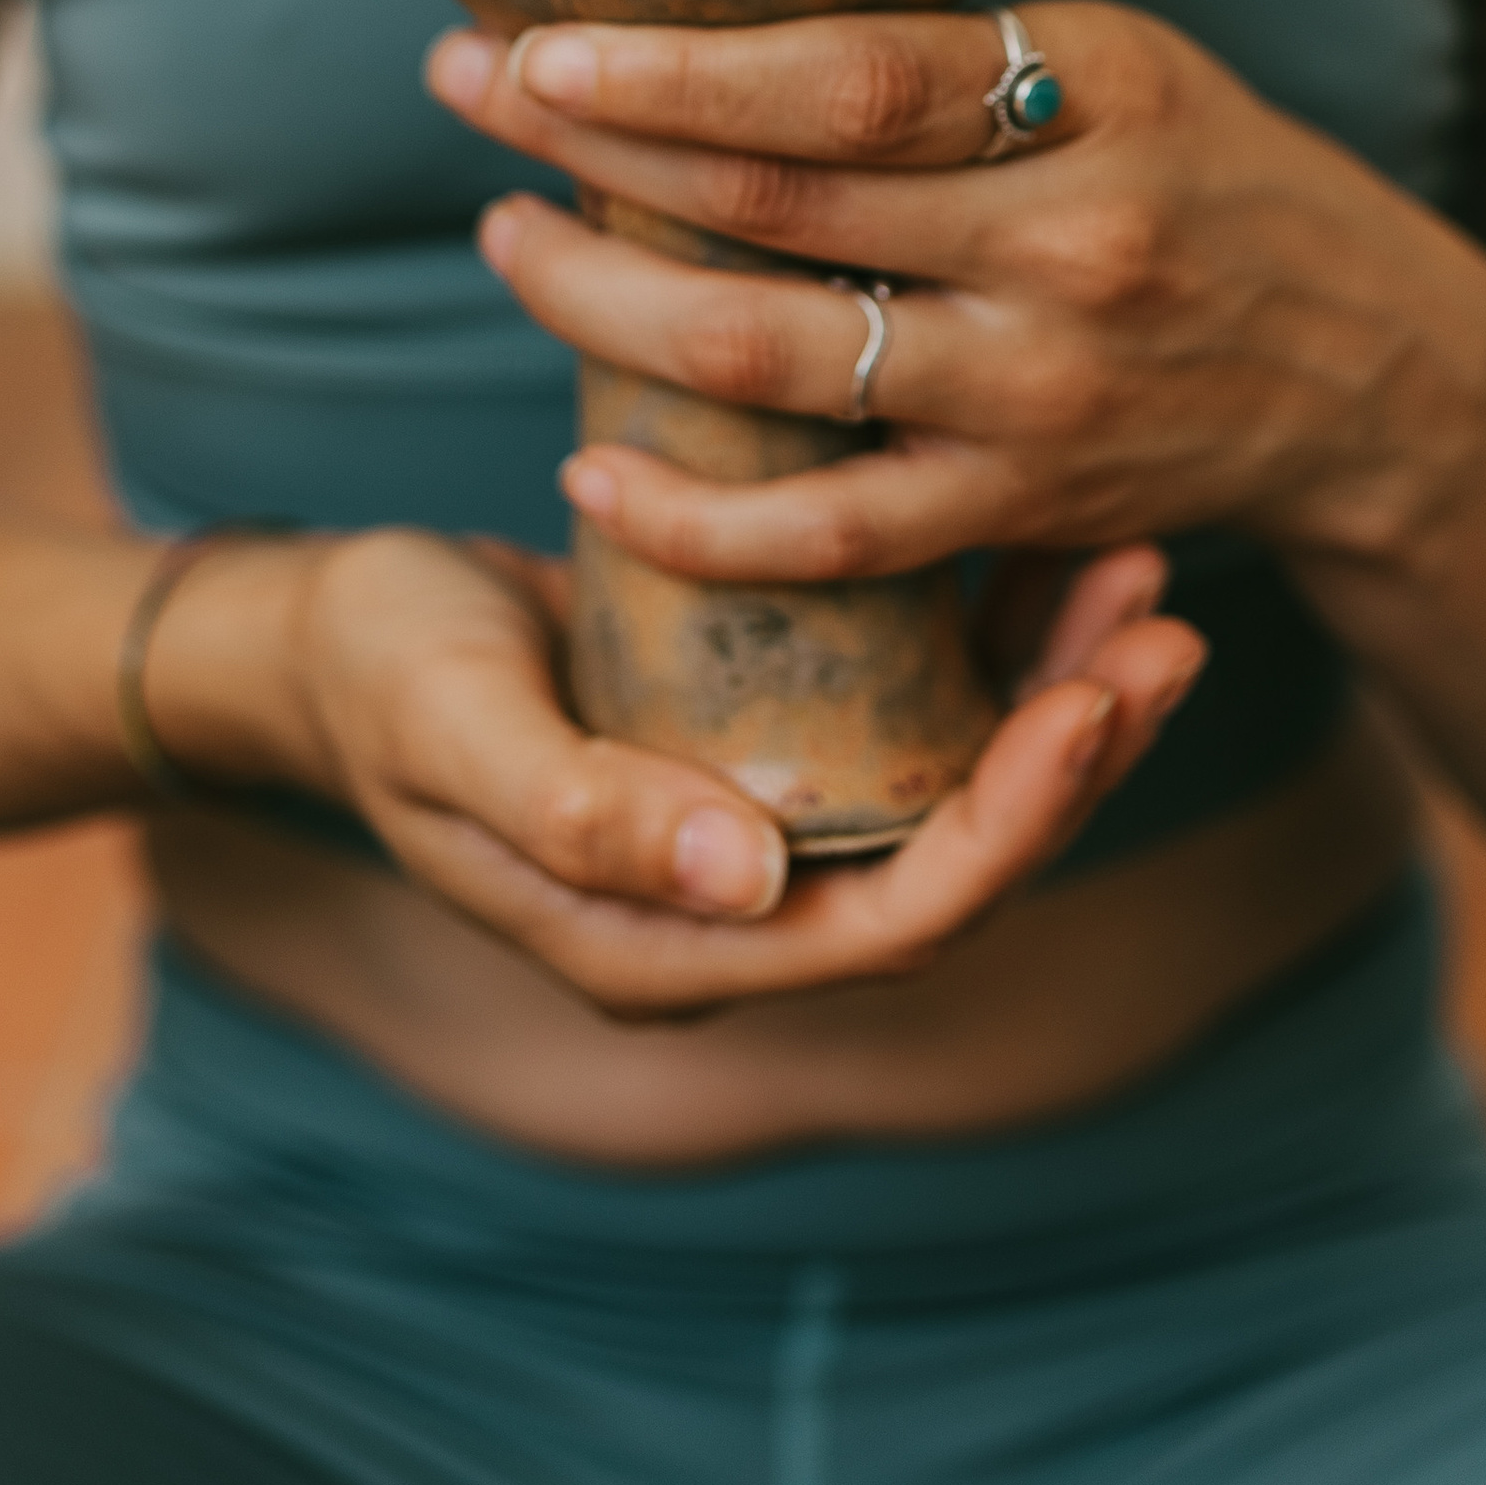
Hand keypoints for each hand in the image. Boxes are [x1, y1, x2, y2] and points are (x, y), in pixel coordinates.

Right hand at [146, 523, 1202, 1020]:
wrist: (321, 635)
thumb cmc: (377, 674)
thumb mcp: (456, 730)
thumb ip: (582, 815)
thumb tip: (751, 880)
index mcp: (684, 943)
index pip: (898, 922)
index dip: (1010, 828)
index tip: (1088, 708)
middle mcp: (749, 900)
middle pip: (961, 857)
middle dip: (1076, 754)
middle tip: (1164, 632)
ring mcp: (765, 816)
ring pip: (958, 779)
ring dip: (1059, 688)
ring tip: (1146, 575)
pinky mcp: (772, 728)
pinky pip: (915, 704)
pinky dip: (994, 634)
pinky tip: (1055, 541)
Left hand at [428, 4, 1465, 590]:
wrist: (1369, 370)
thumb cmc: (1203, 178)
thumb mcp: (1119, 62)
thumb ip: (949, 57)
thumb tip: (719, 7)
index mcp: (1091, 94)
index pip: (847, 78)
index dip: (674, 67)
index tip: (538, 38)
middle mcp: (1067, 244)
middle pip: (778, 206)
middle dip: (588, 147)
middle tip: (464, 94)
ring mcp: (1041, 391)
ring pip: (772, 364)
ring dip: (603, 304)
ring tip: (508, 242)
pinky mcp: (1024, 508)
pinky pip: (829, 534)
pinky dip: (696, 513)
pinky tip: (592, 465)